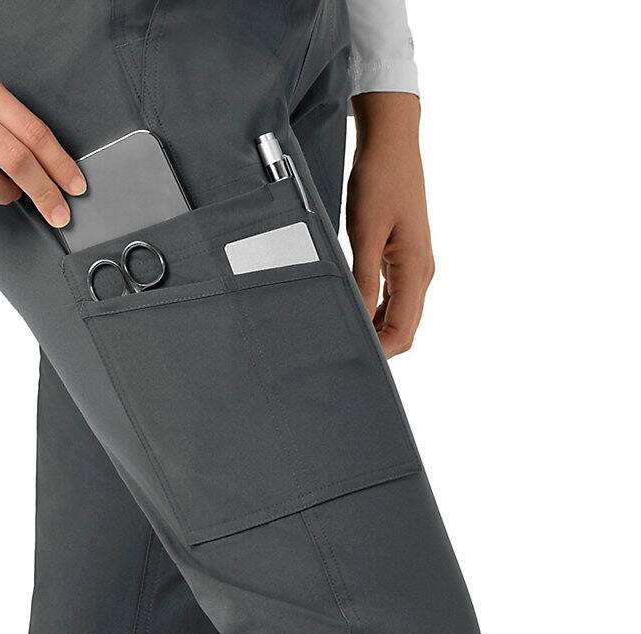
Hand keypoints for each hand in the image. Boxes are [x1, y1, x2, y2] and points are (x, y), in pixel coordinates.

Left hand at [347, 92, 434, 357]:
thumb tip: (357, 315)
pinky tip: (352, 309)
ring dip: (374, 328)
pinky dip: (374, 309)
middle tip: (341, 353)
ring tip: (342, 334)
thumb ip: (362, 277)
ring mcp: (413, 266)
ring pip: (397, 314)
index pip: (404, 330)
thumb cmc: (379, 181)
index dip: (382, 352)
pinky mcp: (402, 257)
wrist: (392, 144)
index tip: (355, 362)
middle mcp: (420, 272)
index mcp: (415, 270)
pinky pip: (392, 296)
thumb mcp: (364, 232)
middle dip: (377, 345)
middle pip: (403, 327)